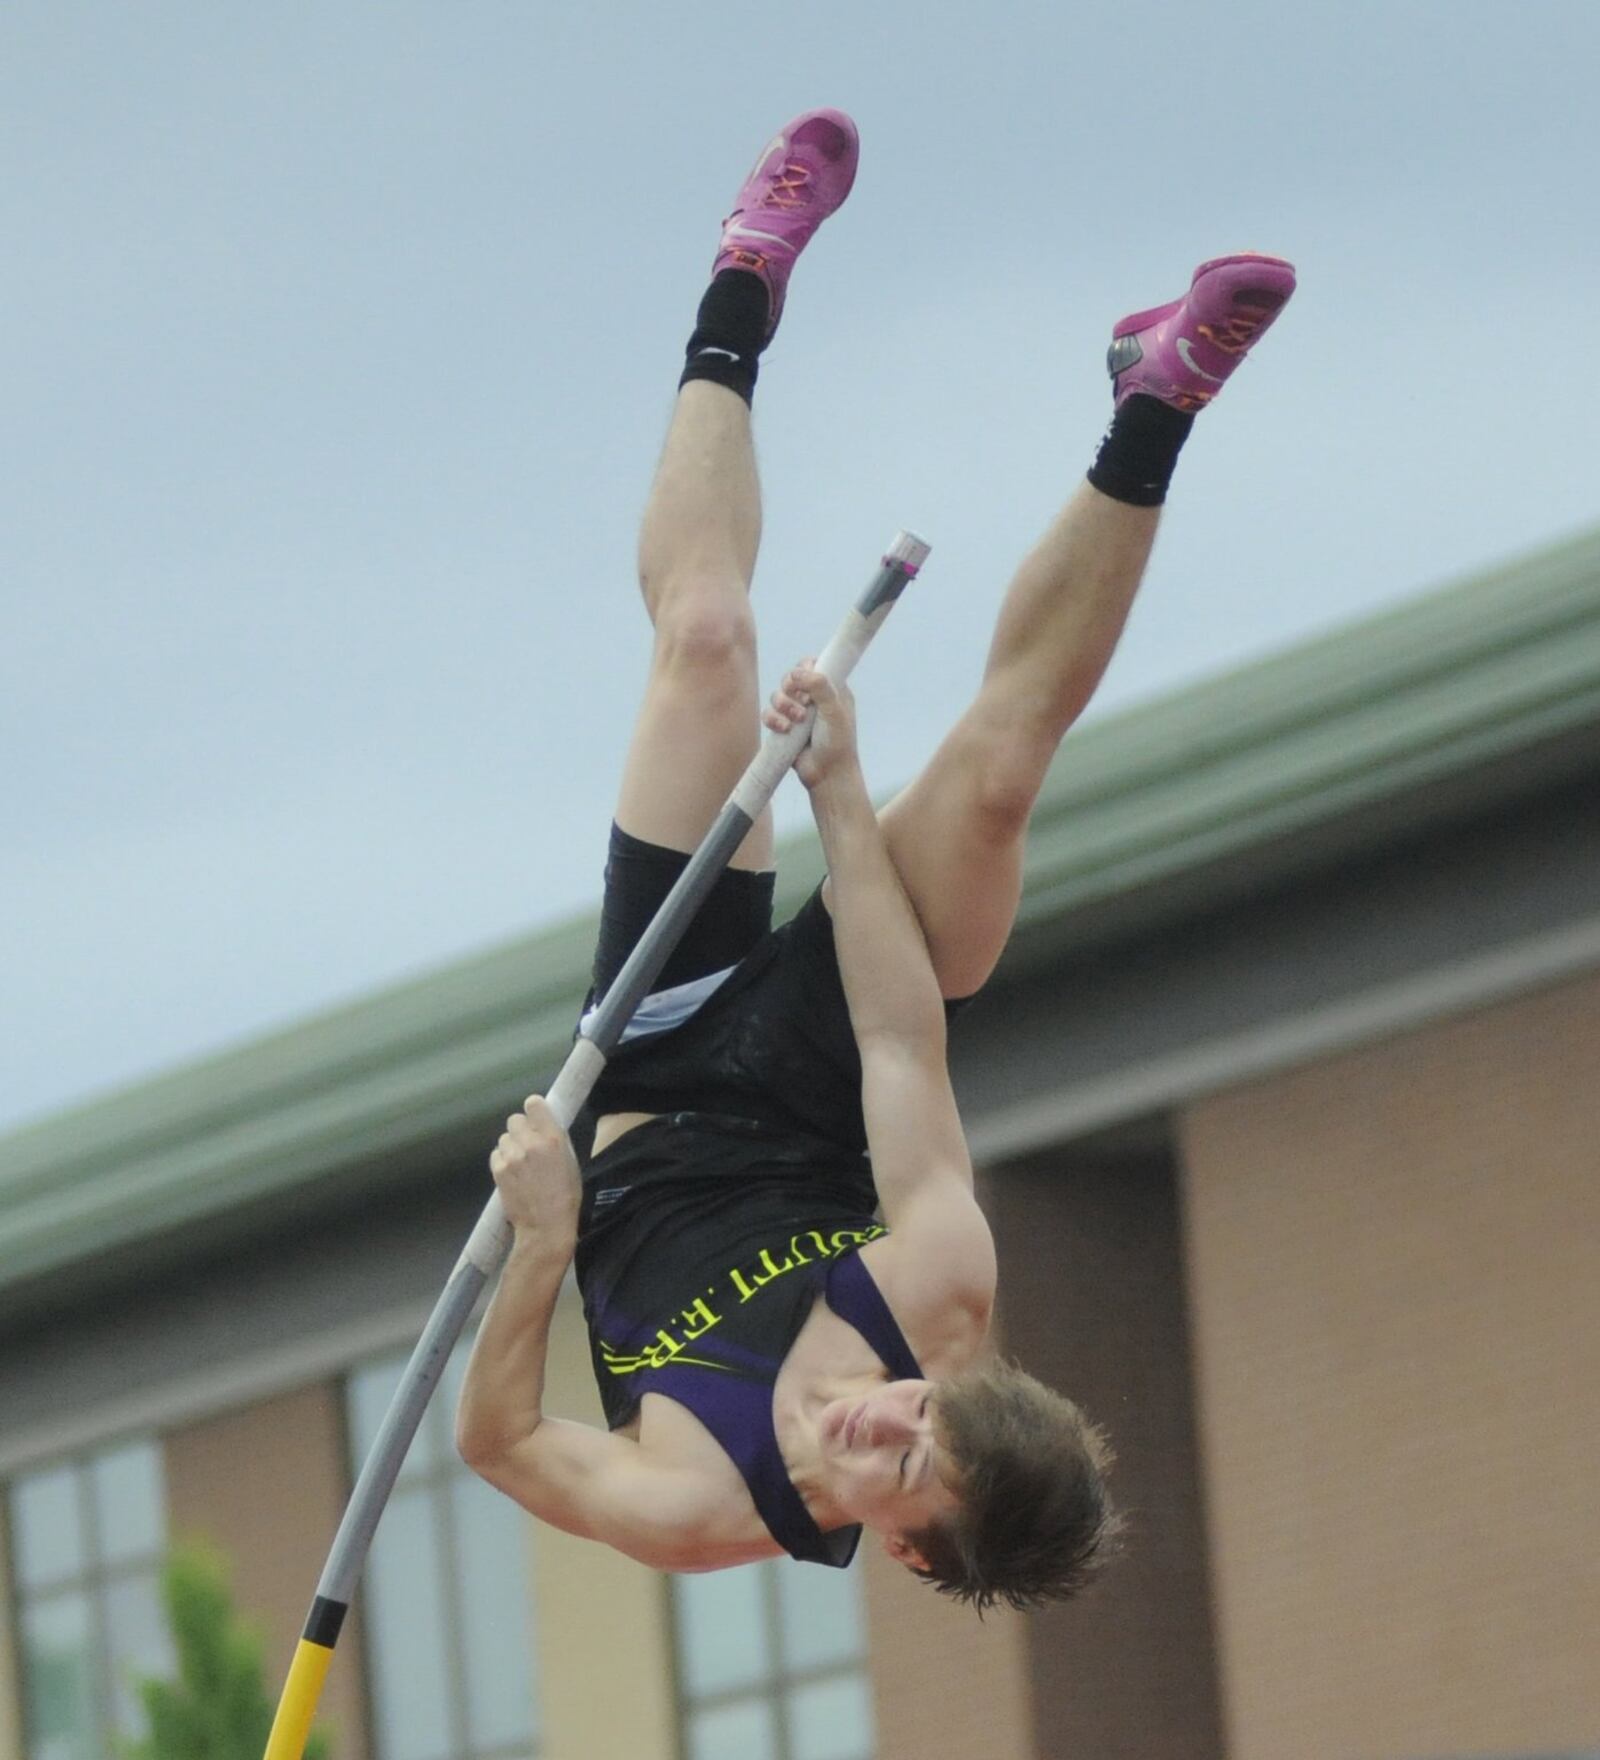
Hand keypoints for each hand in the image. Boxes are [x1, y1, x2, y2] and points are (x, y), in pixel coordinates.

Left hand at [490, 1096, 579, 1245]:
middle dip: (520, 1130)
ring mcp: (512, 1157)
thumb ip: (556, 1140)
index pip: (533, 1104)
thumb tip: (544, 1127)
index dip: (534, 1111)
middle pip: (514, 1119)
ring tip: (520, 1164)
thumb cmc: (566, 1196)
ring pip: (503, 1138)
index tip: (536, 1121)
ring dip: (510, 1146)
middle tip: (527, 1146)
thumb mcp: (571, 1162)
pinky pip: (496, 1155)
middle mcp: (530, 1143)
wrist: (545, 1227)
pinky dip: (502, 1161)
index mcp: (553, 1138)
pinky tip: (512, 1174)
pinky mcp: (498, 1170)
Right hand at [762, 661, 858, 790]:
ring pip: (777, 695)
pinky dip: (772, 719)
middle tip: (800, 702)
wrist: (827, 775)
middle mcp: (814, 698)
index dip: (804, 668)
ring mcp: (797, 713)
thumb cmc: (837, 743)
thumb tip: (797, 671)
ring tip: (795, 721)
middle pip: (790, 678)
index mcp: (831, 689)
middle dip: (790, 689)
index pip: (813, 665)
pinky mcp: (784, 727)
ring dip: (782, 705)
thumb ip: (820, 686)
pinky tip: (784, 729)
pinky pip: (768, 714)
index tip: (803, 679)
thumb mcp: (834, 711)